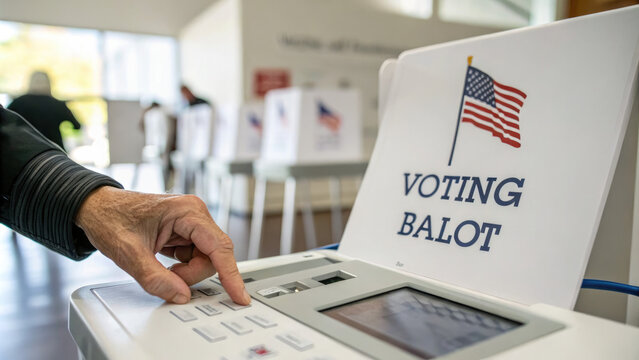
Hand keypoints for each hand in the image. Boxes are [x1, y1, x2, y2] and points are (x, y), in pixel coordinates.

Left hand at [75, 186, 249, 304]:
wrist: (96, 208)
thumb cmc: (110, 218)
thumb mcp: (129, 254)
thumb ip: (156, 278)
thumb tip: (180, 296)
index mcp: (188, 211)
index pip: (219, 248)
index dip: (231, 275)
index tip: (240, 296)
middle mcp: (195, 214)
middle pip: (213, 257)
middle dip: (191, 274)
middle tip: (166, 276)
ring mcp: (192, 224)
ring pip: (205, 260)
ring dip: (185, 272)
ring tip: (158, 266)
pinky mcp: (186, 232)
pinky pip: (195, 258)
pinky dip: (181, 268)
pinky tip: (163, 263)